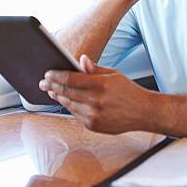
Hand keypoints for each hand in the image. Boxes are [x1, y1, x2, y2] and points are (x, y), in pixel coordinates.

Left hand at [38, 55, 154, 133]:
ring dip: (58, 97)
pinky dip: (70, 107)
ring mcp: (94, 115)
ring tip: (51, 91)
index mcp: (101, 84)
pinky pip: (75, 115)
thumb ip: (94, 69)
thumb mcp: (114, 74)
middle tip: (43, 83)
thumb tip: (80, 60)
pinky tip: (66, 101)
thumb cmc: (129, 91)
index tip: (48, 74)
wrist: (143, 112)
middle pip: (66, 92)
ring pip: (68, 104)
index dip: (56, 76)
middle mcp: (96, 101)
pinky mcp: (93, 126)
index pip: (71, 78)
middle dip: (51, 86)